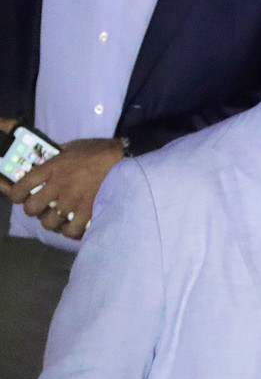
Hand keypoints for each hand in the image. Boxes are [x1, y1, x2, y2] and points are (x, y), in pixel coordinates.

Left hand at [4, 137, 124, 238]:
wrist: (125, 160)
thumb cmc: (99, 151)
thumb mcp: (72, 147)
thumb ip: (56, 156)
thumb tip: (45, 161)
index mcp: (51, 168)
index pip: (20, 188)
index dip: (16, 195)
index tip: (20, 197)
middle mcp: (58, 186)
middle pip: (32, 209)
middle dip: (34, 210)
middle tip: (43, 207)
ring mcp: (73, 201)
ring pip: (49, 223)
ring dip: (52, 221)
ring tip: (60, 218)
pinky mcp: (89, 212)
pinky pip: (70, 231)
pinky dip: (70, 231)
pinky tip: (74, 225)